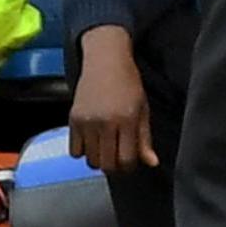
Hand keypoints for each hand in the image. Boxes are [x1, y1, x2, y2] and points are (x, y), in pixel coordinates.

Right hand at [67, 26, 157, 174]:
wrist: (105, 60)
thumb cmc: (127, 83)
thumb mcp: (142, 109)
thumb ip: (145, 139)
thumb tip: (152, 163)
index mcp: (127, 119)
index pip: (126, 160)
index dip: (129, 166)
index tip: (130, 160)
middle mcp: (106, 121)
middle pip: (106, 165)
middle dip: (114, 166)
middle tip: (118, 156)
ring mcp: (87, 121)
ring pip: (90, 160)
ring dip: (99, 159)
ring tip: (106, 146)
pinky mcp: (73, 119)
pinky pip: (74, 151)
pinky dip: (83, 151)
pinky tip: (92, 140)